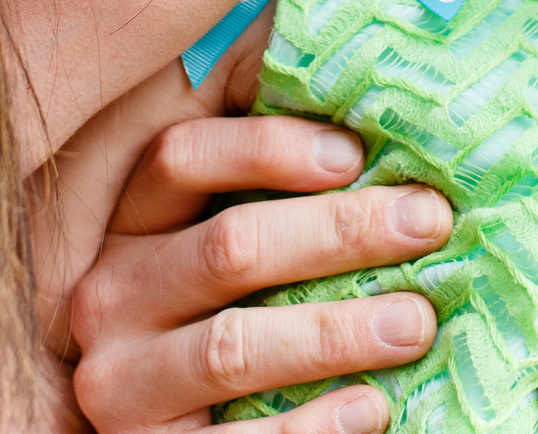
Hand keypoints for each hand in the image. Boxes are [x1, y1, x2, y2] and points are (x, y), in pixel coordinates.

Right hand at [69, 114, 452, 432]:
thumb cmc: (208, 321)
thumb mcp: (203, 252)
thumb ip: (256, 193)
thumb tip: (361, 133)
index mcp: (128, 229)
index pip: (181, 159)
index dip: (266, 148)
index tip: (354, 153)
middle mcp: (110, 299)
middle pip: (228, 246)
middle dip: (340, 231)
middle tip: (427, 223)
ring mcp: (122, 383)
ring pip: (233, 346)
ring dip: (335, 331)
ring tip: (416, 322)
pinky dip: (310, 425)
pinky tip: (370, 407)